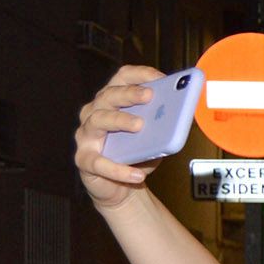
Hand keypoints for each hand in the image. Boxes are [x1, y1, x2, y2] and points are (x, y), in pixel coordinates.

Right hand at [73, 66, 166, 209]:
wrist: (121, 188)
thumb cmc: (136, 156)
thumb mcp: (154, 138)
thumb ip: (163, 126)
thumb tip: (179, 117)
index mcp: (113, 101)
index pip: (122, 78)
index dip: (140, 74)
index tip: (161, 78)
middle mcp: (95, 113)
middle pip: (108, 96)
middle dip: (129, 94)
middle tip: (149, 96)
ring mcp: (86, 135)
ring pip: (98, 120)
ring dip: (120, 121)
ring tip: (140, 125)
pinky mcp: (84, 160)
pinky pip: (99, 163)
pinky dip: (119, 169)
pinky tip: (138, 174)